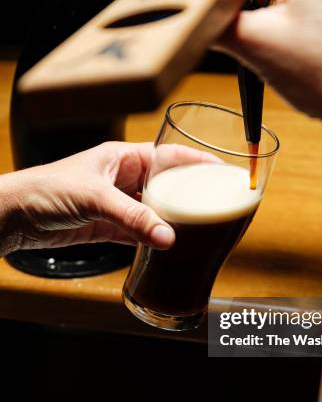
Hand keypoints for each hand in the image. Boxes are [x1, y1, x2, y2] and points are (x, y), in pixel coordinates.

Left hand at [0, 141, 217, 255]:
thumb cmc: (45, 190)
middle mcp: (123, 179)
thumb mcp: (94, 198)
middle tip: (215, 206)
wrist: (12, 217)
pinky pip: (139, 233)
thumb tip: (167, 237)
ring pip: (155, 211)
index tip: (221, 170)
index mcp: (123, 157)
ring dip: (172, 221)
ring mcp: (117, 204)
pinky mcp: (108, 228)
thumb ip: (132, 217)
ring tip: (199, 229)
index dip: (196, 160)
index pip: (168, 155)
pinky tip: (169, 246)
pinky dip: (153, 240)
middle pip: (167, 186)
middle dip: (190, 195)